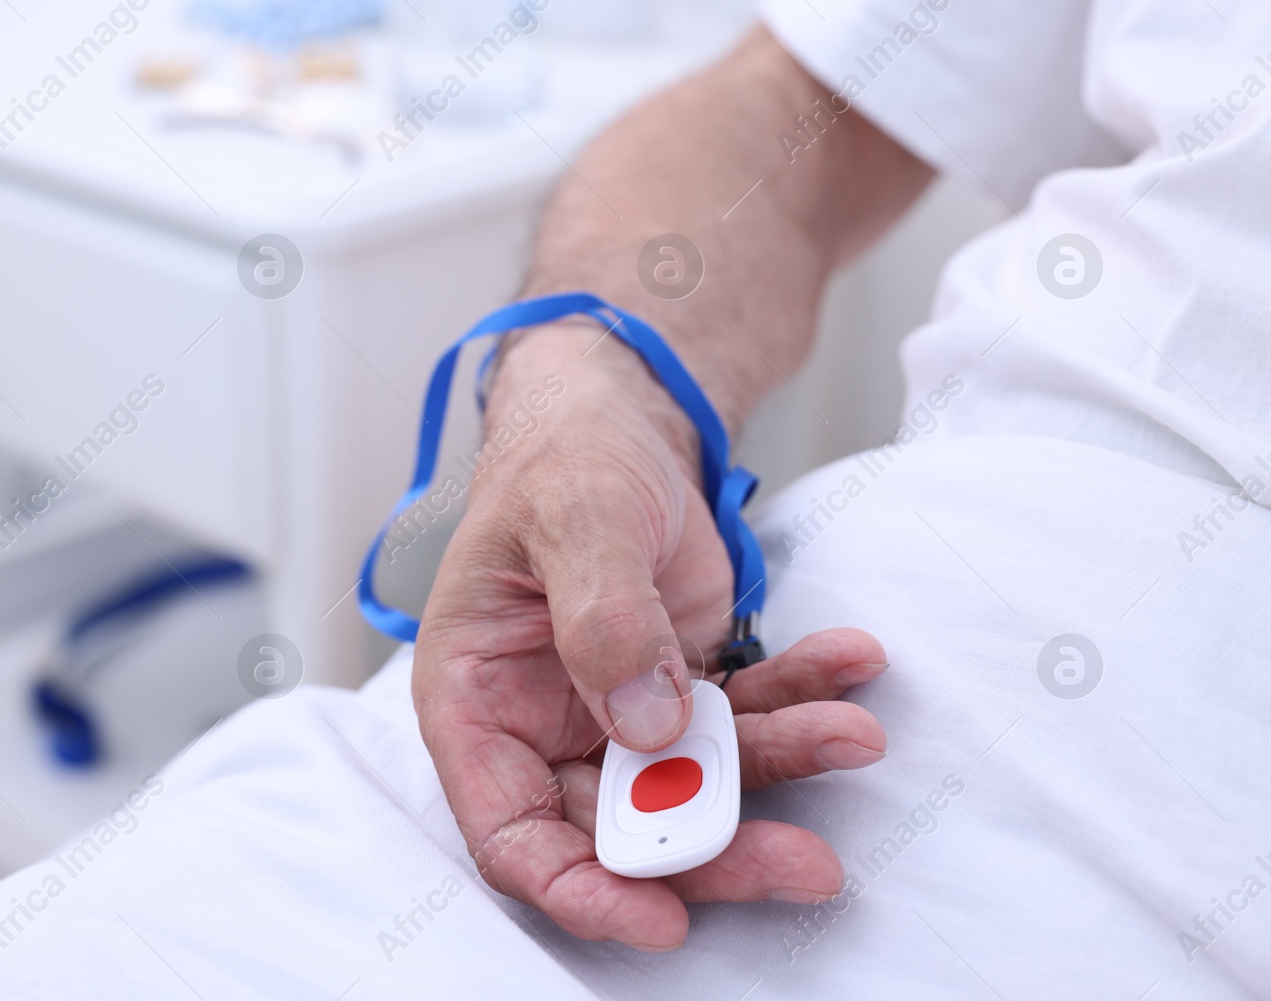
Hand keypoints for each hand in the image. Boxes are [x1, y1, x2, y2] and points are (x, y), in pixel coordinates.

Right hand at [413, 323, 887, 949]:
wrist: (615, 413)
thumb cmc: (563, 455)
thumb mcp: (575, 519)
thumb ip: (602, 620)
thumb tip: (645, 729)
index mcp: (477, 700)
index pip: (511, 833)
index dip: (581, 890)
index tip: (661, 916)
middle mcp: (542, 724)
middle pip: (619, 829)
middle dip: (714, 847)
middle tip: (804, 861)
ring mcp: (615, 710)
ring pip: (697, 781)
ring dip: (779, 767)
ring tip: (853, 732)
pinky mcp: (680, 684)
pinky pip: (746, 715)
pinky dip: (802, 696)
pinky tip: (850, 664)